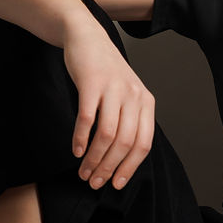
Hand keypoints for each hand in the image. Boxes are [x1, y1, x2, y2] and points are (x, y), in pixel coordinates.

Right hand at [62, 22, 154, 189]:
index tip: (116, 184)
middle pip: (125, 143)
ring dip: (94, 158)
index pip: (143, 144)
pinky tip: (75, 151)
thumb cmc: (105, 73)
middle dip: (109, 168)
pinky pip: (87, 118)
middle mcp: (134, 96)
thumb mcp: (126, 95)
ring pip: (107, 135)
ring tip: (83, 172)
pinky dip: (81, 138)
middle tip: (94, 182)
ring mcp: (114, 89)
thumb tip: (121, 160)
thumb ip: (129, 121)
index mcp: (146, 102)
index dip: (129, 168)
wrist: (87, 38)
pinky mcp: (92, 83)